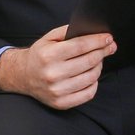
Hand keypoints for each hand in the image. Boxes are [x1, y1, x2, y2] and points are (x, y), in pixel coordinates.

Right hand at [0, 25, 116, 108]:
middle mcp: (52, 74)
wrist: (24, 76)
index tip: (108, 38)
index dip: (98, 41)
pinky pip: (88, 93)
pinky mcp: (62, 103)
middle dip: (103, 52)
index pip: (81, 46)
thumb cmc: (39, 55)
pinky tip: (92, 75)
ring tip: (98, 60)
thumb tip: (90, 31)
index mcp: (48, 55)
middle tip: (110, 46)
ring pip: (91, 77)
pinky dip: (94, 83)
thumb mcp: (48, 38)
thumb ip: (67, 31)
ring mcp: (57, 90)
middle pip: (89, 61)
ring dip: (99, 66)